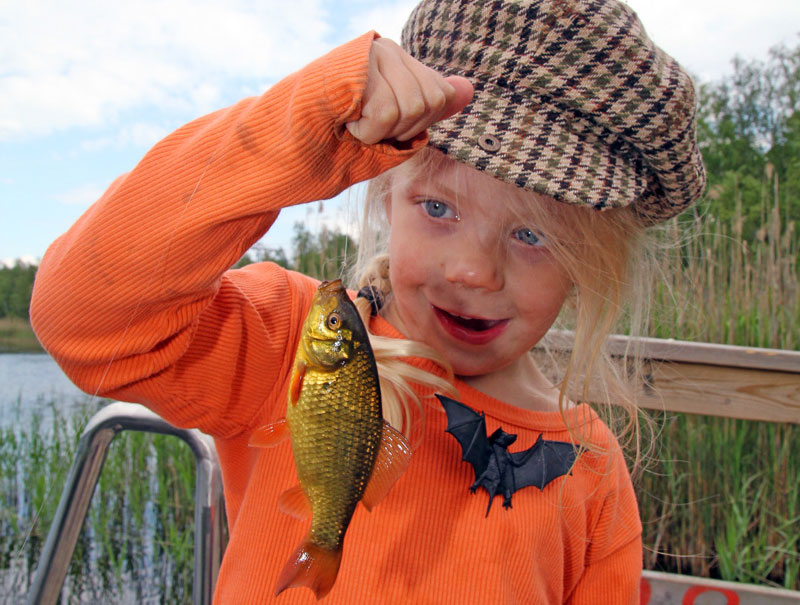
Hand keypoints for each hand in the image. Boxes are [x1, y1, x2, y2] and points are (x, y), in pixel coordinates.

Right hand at [346, 38, 473, 144]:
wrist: (294, 140)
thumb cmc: (341, 134)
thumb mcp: (394, 124)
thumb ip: (429, 106)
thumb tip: (470, 89)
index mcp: (402, 62)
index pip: (441, 97)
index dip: (416, 124)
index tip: (386, 125)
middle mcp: (390, 50)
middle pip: (428, 103)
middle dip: (400, 129)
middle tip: (368, 126)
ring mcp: (373, 53)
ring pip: (410, 107)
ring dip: (380, 131)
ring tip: (356, 123)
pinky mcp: (357, 65)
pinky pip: (386, 113)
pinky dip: (367, 131)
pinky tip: (347, 121)